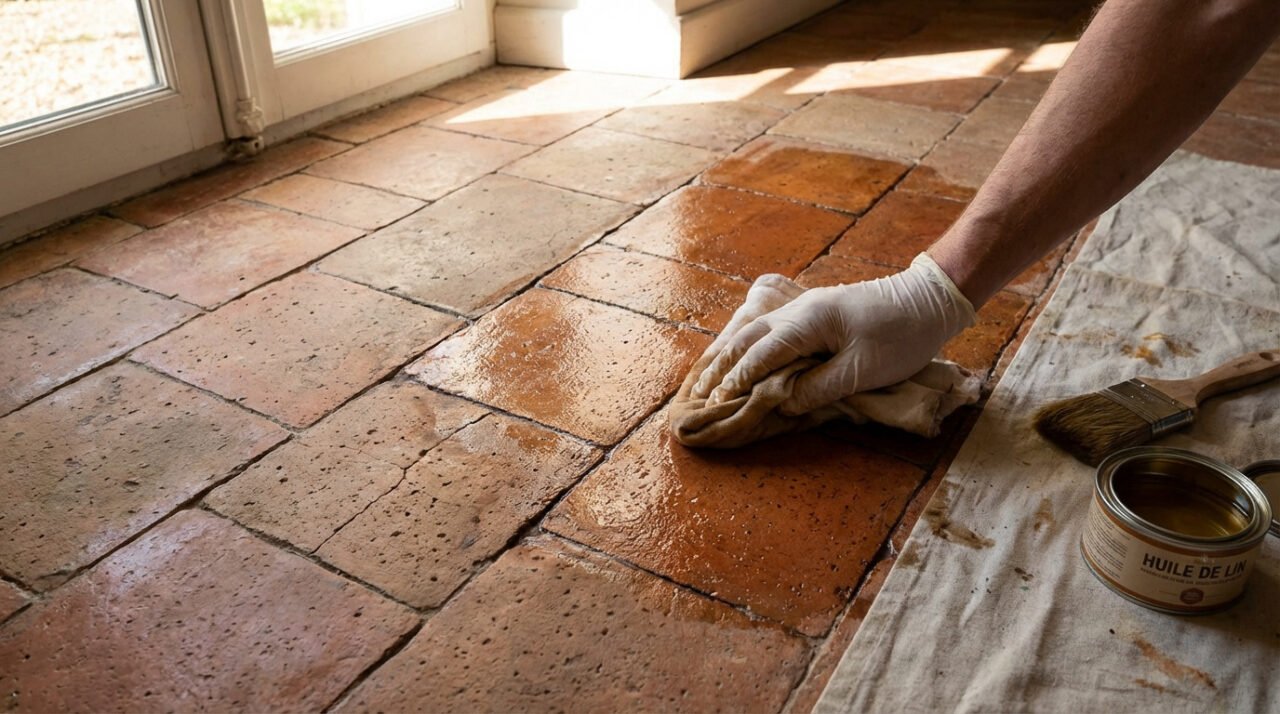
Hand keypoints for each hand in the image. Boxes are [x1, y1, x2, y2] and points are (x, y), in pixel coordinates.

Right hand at [690, 253, 975, 414]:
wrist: (929, 300)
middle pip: (747, 336)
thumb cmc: (901, 336)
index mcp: (808, 322)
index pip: (760, 353)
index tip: (717, 402)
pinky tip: (740, 355)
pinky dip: (747, 344)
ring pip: (753, 328)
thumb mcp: (862, 371)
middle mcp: (798, 310)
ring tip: (708, 375)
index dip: (737, 379)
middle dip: (721, 365)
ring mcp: (804, 307)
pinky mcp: (814, 312)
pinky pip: (768, 327)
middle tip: (699, 393)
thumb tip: (781, 402)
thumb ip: (818, 387)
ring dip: (729, 352)